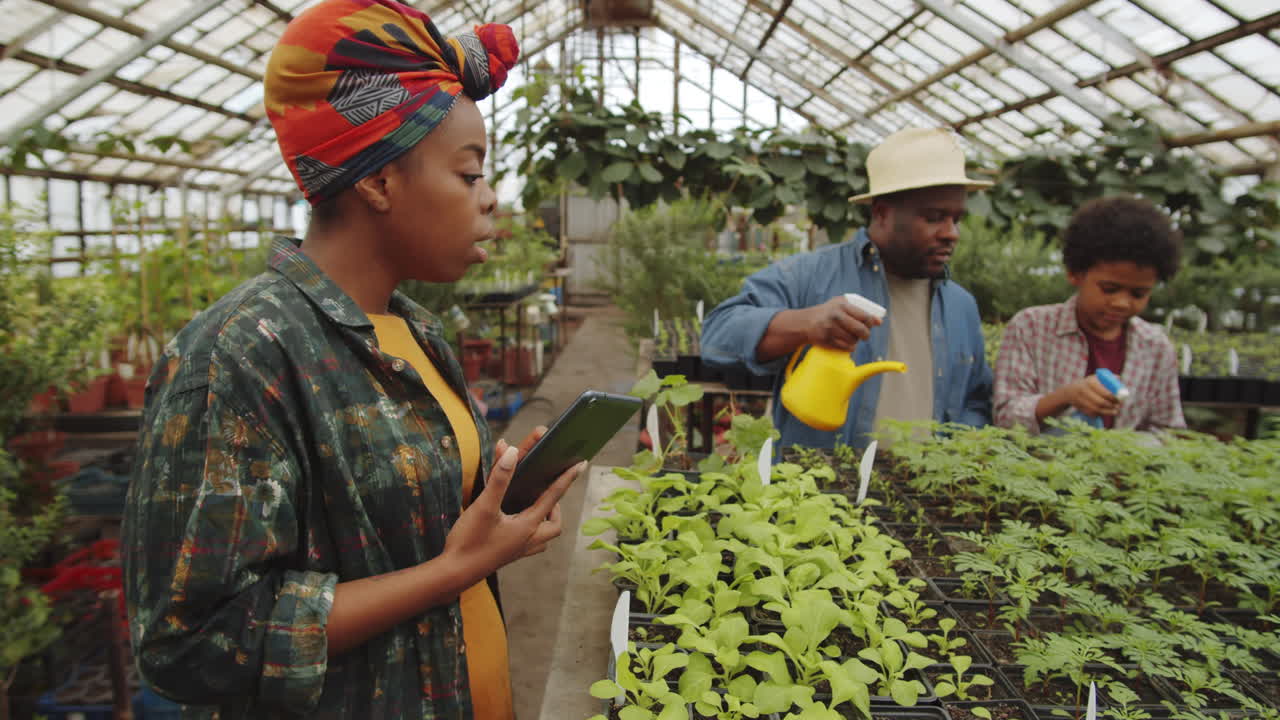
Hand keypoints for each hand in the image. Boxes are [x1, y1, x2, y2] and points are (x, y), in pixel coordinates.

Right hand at [443, 432, 583, 574]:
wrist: (453, 574)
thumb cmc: (469, 541)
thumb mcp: (484, 506)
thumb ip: (499, 479)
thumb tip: (512, 453)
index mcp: (527, 526)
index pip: (553, 497)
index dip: (567, 478)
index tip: (581, 464)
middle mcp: (528, 540)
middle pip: (555, 525)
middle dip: (556, 507)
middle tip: (548, 492)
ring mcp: (518, 551)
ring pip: (544, 538)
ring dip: (545, 522)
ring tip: (536, 508)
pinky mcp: (507, 556)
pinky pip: (529, 545)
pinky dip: (530, 533)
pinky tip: (517, 526)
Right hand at [804, 295, 881, 350]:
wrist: (804, 322)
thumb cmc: (827, 313)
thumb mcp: (841, 305)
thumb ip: (859, 310)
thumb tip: (879, 321)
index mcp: (842, 305)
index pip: (865, 316)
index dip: (870, 323)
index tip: (869, 326)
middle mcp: (836, 316)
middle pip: (861, 330)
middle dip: (866, 335)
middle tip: (864, 336)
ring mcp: (830, 329)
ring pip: (853, 340)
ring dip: (855, 342)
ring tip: (851, 338)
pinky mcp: (826, 340)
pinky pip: (845, 347)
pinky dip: (849, 348)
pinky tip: (846, 344)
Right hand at [1065, 376, 1120, 416]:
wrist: (1069, 392)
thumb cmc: (1087, 384)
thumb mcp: (1095, 378)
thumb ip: (1107, 378)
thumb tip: (1119, 378)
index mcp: (1090, 382)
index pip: (1105, 392)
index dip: (1114, 398)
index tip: (1119, 400)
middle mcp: (1084, 391)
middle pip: (1101, 402)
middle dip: (1111, 406)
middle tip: (1118, 407)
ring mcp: (1080, 400)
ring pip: (1097, 409)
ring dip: (1107, 412)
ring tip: (1115, 412)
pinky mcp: (1080, 408)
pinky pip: (1092, 413)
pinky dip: (1099, 414)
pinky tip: (1104, 412)